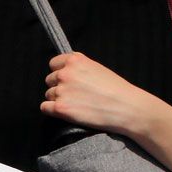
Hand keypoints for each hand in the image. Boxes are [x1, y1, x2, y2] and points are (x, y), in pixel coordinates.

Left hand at [41, 52, 167, 137]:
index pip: (54, 64)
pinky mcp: (60, 108)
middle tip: (76, 95)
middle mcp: (65, 73)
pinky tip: (67, 112)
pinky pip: (44, 108)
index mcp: (75, 60)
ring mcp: (61, 91)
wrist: (127, 108)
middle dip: (60, 87)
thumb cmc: (116, 89)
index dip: (60, 72)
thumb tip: (63, 71)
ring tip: (78, 104)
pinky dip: (53, 111)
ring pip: (49, 94)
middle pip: (50, 80)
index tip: (69, 80)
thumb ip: (78, 68)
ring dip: (58, 99)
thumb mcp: (97, 68)